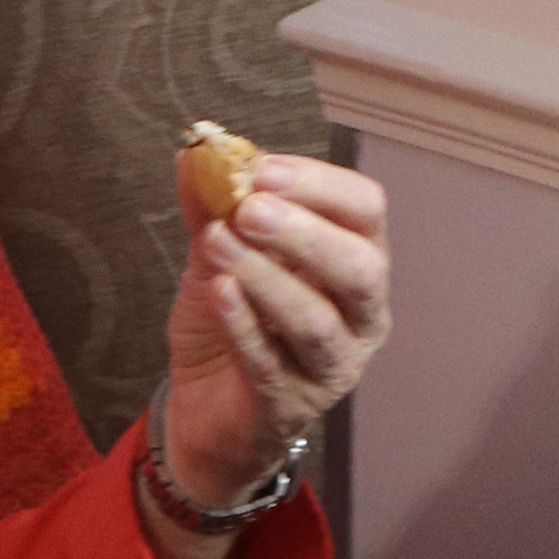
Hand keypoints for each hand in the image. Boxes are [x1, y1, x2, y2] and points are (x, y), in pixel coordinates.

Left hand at [163, 151, 390, 505]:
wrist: (204, 405)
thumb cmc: (229, 320)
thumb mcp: (216, 256)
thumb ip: (211, 208)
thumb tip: (194, 154)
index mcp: (354, 259)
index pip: (364, 210)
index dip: (318, 185)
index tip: (261, 168)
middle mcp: (360, 312)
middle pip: (359, 266)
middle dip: (305, 233)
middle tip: (249, 209)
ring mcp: (332, 363)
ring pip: (316, 320)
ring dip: (267, 277)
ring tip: (218, 243)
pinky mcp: (291, 403)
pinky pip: (271, 362)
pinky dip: (244, 325)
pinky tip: (218, 293)